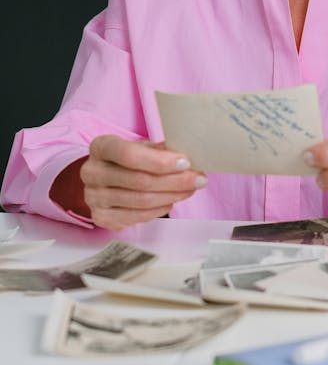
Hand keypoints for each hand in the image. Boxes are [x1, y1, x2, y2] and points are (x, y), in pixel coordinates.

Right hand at [51, 136, 206, 230]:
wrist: (105, 177)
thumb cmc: (128, 160)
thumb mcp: (141, 147)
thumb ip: (161, 151)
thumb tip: (189, 161)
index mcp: (101, 147)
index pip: (128, 155)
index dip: (160, 161)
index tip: (185, 163)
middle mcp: (92, 172)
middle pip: (139, 181)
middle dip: (175, 181)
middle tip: (199, 179)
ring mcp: (94, 197)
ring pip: (141, 201)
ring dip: (172, 196)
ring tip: (190, 189)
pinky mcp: (101, 217)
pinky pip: (137, 216)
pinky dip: (160, 209)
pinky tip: (171, 201)